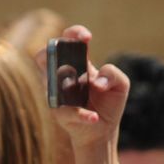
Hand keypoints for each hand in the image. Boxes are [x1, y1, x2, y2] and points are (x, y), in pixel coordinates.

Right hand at [45, 26, 127, 153]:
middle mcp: (62, 75)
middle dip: (52, 50)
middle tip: (69, 55)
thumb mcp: (120, 85)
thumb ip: (114, 74)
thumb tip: (97, 82)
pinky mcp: (60, 113)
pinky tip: (94, 117)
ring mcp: (57, 93)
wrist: (103, 130)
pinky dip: (82, 114)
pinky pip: (66, 111)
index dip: (74, 33)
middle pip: (43, 55)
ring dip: (64, 83)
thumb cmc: (108, 103)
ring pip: (47, 81)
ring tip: (82, 87)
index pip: (68, 40)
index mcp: (78, 63)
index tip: (87, 38)